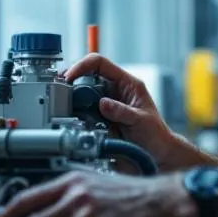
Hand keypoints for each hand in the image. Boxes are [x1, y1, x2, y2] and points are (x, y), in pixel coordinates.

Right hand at [62, 54, 180, 166]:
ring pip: (84, 92)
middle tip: (61, 90)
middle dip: (73, 80)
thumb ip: (122, 112)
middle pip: (88, 75)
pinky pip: (85, 109)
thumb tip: (103, 103)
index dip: (83, 66)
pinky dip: (77, 111)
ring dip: (73, 96)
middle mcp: (115, 89)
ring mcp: (107, 102)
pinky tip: (73, 116)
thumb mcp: (141, 121)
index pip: (100, 63)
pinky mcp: (101, 115)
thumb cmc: (155, 134)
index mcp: (127, 83)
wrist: (157, 153)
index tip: (70, 77)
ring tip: (64, 103)